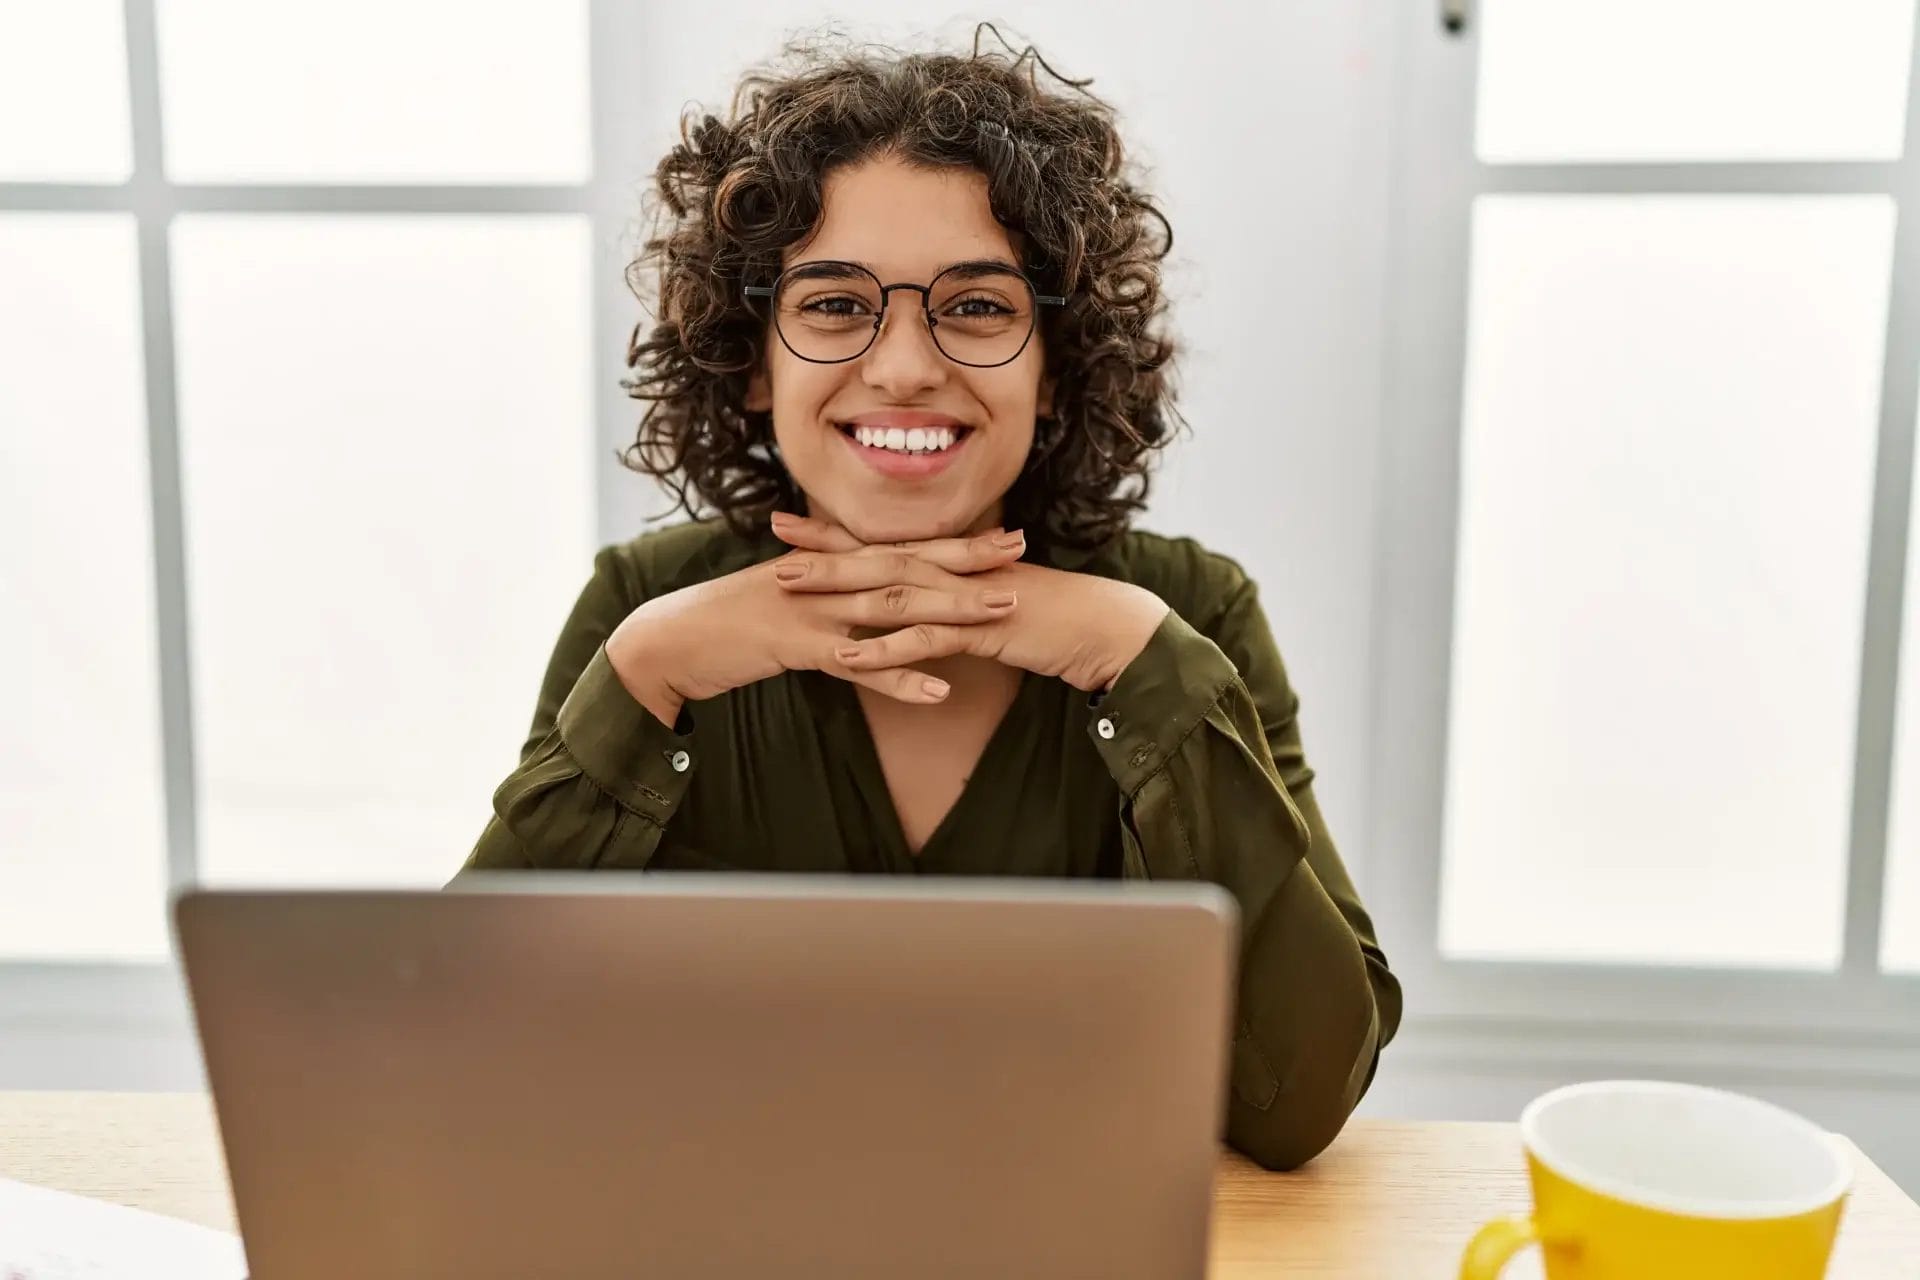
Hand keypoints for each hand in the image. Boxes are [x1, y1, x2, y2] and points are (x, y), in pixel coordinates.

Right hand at [604, 521, 1028, 726]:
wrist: (668, 639)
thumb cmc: (726, 625)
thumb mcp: (783, 601)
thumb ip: (826, 596)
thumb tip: (866, 605)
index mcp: (825, 563)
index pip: (900, 548)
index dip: (954, 544)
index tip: (1004, 538)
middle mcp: (824, 576)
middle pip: (907, 564)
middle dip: (967, 561)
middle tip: (1020, 556)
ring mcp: (810, 609)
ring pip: (892, 606)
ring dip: (950, 609)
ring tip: (1000, 613)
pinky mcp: (793, 645)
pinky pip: (856, 664)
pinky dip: (899, 678)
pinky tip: (939, 691)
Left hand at [770, 514, 1169, 692]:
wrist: (1105, 627)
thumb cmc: (1054, 621)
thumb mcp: (996, 609)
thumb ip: (959, 606)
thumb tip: (929, 615)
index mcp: (955, 564)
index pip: (885, 543)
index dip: (837, 533)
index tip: (791, 523)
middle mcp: (955, 571)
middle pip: (879, 557)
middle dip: (825, 548)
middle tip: (776, 540)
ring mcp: (967, 598)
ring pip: (893, 591)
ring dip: (839, 590)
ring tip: (791, 590)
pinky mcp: (982, 629)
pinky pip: (925, 639)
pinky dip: (884, 649)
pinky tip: (846, 658)